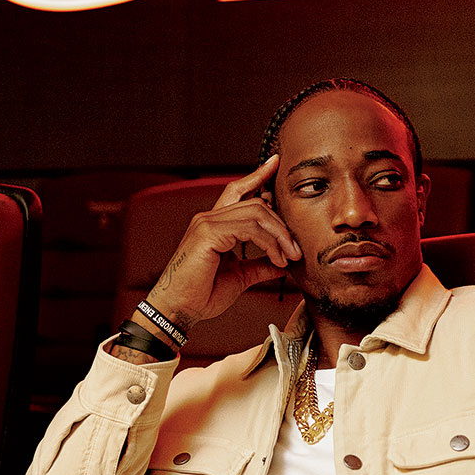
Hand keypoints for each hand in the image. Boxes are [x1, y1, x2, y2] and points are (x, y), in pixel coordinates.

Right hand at [141, 156, 301, 330]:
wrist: (178, 310)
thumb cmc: (201, 295)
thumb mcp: (239, 277)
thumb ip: (260, 266)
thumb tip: (282, 263)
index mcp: (214, 224)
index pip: (237, 190)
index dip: (257, 175)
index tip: (275, 164)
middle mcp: (209, 217)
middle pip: (256, 202)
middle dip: (281, 224)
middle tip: (296, 250)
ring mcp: (206, 222)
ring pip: (256, 213)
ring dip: (280, 235)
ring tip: (290, 257)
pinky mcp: (208, 232)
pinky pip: (249, 229)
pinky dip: (269, 243)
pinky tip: (277, 259)